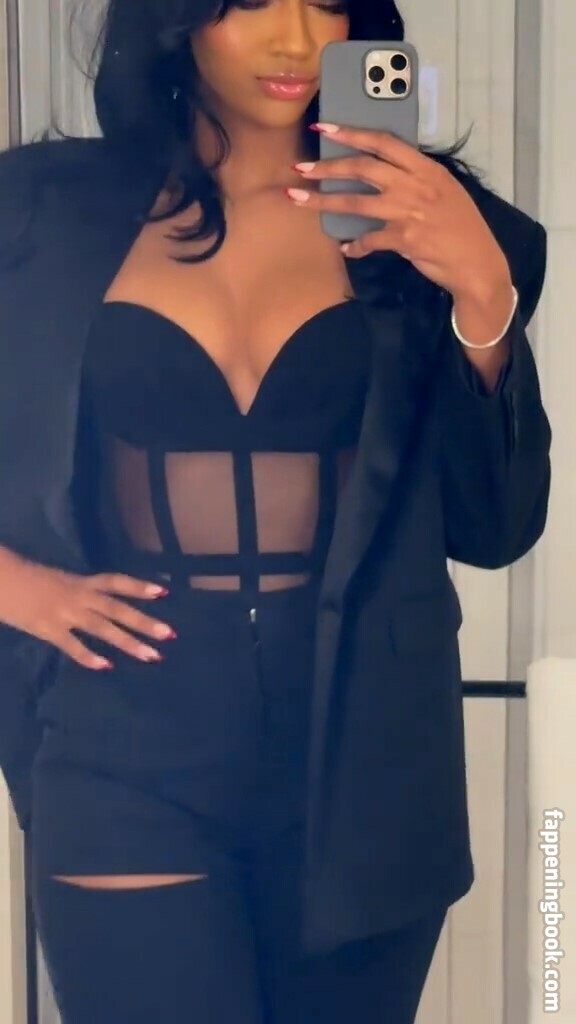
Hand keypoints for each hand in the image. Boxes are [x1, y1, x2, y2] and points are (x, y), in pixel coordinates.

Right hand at [5, 563, 175, 669]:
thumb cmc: (23, 577)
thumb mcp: (55, 580)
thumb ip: (74, 592)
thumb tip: (91, 604)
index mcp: (79, 582)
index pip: (115, 582)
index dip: (139, 586)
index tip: (164, 592)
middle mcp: (78, 596)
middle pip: (117, 608)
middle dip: (144, 622)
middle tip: (170, 634)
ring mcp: (65, 613)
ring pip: (103, 628)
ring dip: (129, 642)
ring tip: (152, 656)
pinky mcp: (48, 629)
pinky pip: (72, 645)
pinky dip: (89, 656)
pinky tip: (106, 667)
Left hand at [286, 122, 512, 301]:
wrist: (476, 262)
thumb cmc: (462, 227)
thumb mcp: (444, 192)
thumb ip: (416, 179)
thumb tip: (386, 174)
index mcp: (426, 168)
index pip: (383, 142)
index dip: (351, 133)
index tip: (325, 127)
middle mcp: (415, 185)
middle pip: (362, 168)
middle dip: (327, 166)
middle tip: (300, 168)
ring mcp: (409, 212)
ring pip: (356, 202)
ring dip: (323, 200)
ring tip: (298, 198)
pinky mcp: (404, 240)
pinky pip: (369, 240)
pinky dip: (356, 246)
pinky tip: (347, 248)